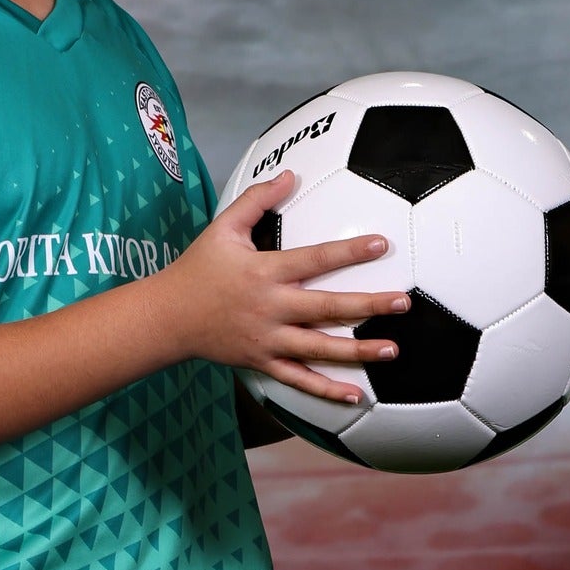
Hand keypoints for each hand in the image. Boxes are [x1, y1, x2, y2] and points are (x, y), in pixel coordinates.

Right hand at [157, 167, 408, 403]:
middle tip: (402, 303)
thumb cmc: (198, 268)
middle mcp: (270, 307)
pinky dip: (326, 390)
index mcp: (264, 272)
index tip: (381, 245)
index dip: (348, 252)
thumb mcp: (222, 228)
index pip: (314, 259)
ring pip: (319, 349)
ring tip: (392, 351)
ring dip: (357, 352)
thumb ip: (257, 200)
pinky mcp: (263, 362)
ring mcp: (267, 339)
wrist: (167, 317)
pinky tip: (355, 395)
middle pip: (326, 308)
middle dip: (367, 305)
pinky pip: (298, 379)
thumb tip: (290, 174)